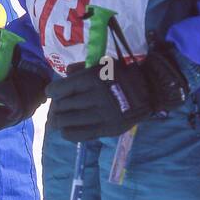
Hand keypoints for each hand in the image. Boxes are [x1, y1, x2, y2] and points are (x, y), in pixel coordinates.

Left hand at [49, 44, 188, 142]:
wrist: (148, 90)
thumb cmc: (121, 75)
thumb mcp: (101, 65)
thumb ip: (80, 69)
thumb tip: (63, 75)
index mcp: (91, 79)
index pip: (58, 90)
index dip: (52, 91)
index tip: (53, 92)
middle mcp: (94, 98)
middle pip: (60, 106)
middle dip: (56, 107)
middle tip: (58, 107)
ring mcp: (101, 116)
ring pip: (66, 122)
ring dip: (59, 121)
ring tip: (59, 119)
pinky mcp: (107, 129)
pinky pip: (78, 135)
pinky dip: (67, 133)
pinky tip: (66, 129)